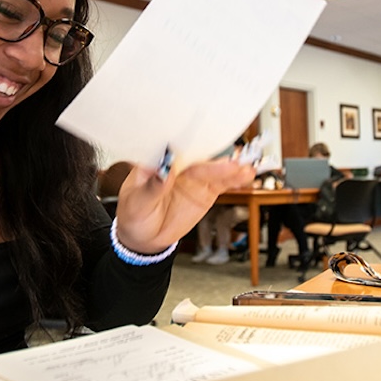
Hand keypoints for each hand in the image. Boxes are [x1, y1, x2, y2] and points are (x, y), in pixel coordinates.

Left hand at [114, 158, 255, 254]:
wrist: (144, 237)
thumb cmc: (134, 214)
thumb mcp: (137, 203)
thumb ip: (152, 188)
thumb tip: (164, 172)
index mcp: (156, 160)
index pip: (173, 147)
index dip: (188, 144)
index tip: (201, 144)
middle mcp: (177, 164)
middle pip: (198, 155)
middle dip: (214, 157)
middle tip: (230, 161)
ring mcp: (193, 176)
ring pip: (214, 168)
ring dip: (230, 167)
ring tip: (244, 168)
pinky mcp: (205, 189)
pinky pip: (222, 182)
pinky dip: (235, 179)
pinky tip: (246, 176)